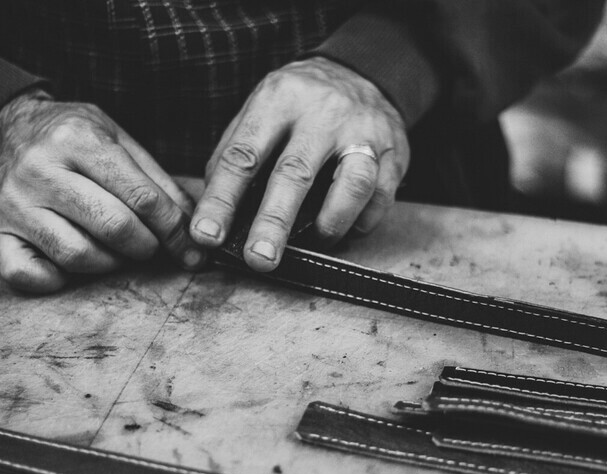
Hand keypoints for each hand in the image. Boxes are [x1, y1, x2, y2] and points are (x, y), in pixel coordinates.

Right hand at [0, 91, 204, 292]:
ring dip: (110, 263)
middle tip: (151, 246)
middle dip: (147, 246)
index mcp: (79, 140)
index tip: (193, 250)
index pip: (142, 198)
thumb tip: (193, 228)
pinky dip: (57, 279)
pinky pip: (26, 273)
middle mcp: (41, 170)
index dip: (175, 230)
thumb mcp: (120, 139)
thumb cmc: (74, 136)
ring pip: (77, 255)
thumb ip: (158, 182)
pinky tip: (72, 265)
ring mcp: (14, 203)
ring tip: (116, 250)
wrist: (9, 125)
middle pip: (114, 227)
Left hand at [191, 57, 409, 270]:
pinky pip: (381, 197)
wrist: (363, 74)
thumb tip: (216, 209)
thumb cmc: (302, 103)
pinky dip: (361, 222)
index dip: (222, 199)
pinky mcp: (393, 152)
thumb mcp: (263, 108)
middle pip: (295, 172)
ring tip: (316, 242)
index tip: (206, 235)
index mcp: (279, 99)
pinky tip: (346, 226)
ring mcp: (363, 131)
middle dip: (274, 222)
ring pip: (352, 185)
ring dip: (330, 224)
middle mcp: (323, 112)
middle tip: (260, 259)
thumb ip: (238, 151)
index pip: (244, 154)